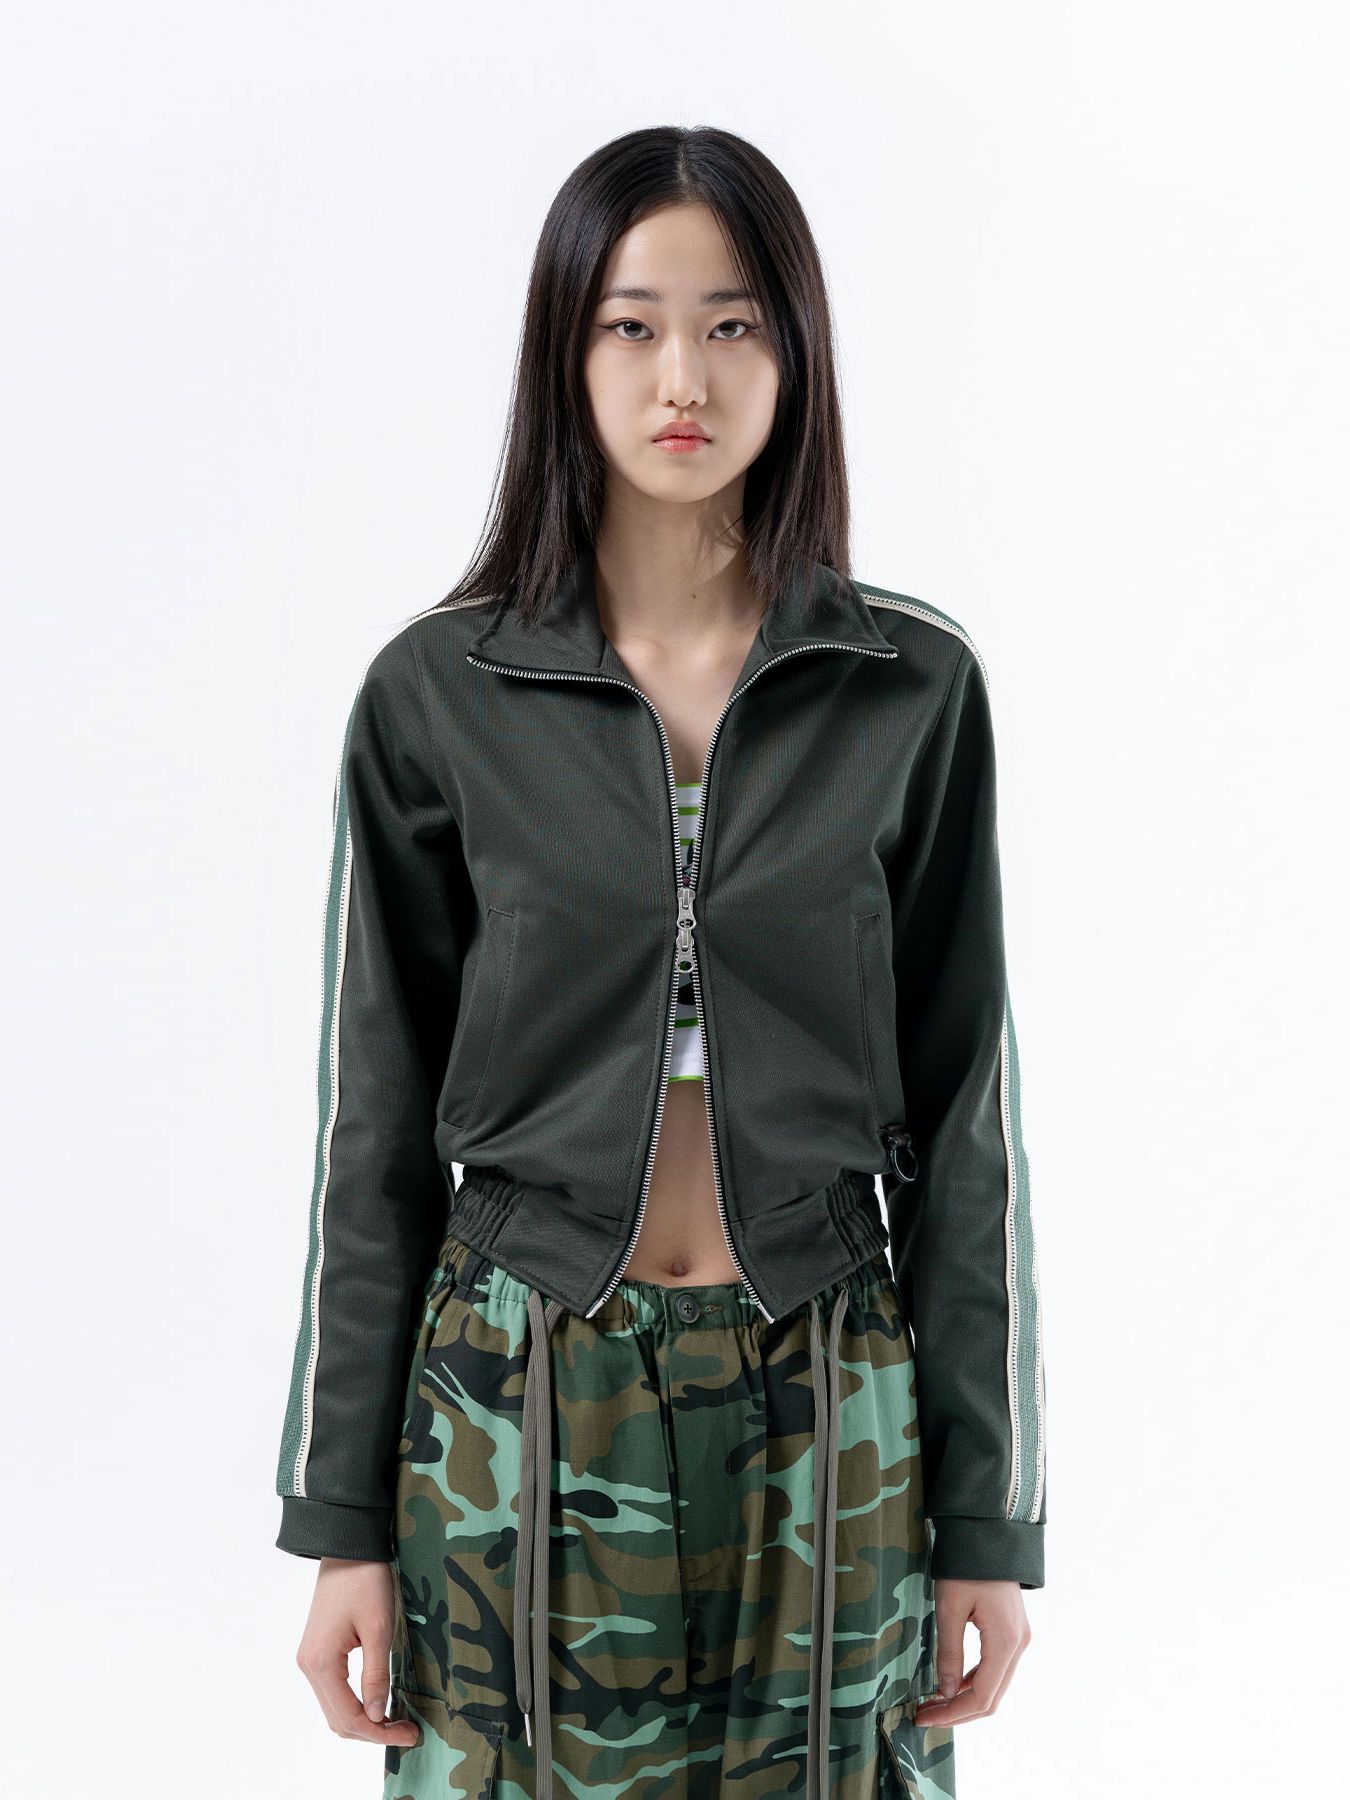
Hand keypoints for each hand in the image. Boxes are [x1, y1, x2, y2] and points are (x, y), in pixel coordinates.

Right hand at [294, 1557, 420, 1748]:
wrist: (348, 1544)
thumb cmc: (366, 1580)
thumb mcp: (379, 1628)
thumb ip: (376, 1675)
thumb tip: (375, 1717)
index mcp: (320, 1663)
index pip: (349, 1717)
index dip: (380, 1733)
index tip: (411, 1734)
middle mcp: (308, 1666)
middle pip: (338, 1719)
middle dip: (372, 1731)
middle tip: (408, 1731)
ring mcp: (310, 1659)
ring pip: (334, 1708)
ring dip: (363, 1720)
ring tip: (396, 1720)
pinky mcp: (318, 1651)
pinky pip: (334, 1691)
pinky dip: (355, 1703)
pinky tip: (378, 1701)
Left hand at [912, 1577, 1031, 1727]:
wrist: (987, 1533)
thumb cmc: (966, 1565)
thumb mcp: (949, 1607)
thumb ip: (948, 1652)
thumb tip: (944, 1693)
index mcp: (1006, 1641)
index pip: (981, 1697)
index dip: (952, 1713)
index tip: (923, 1717)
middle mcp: (1019, 1645)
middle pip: (991, 1698)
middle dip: (957, 1712)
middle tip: (924, 1715)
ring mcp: (1019, 1640)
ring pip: (995, 1686)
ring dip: (964, 1699)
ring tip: (932, 1702)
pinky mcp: (1013, 1633)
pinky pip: (995, 1669)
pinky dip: (973, 1682)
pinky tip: (949, 1684)